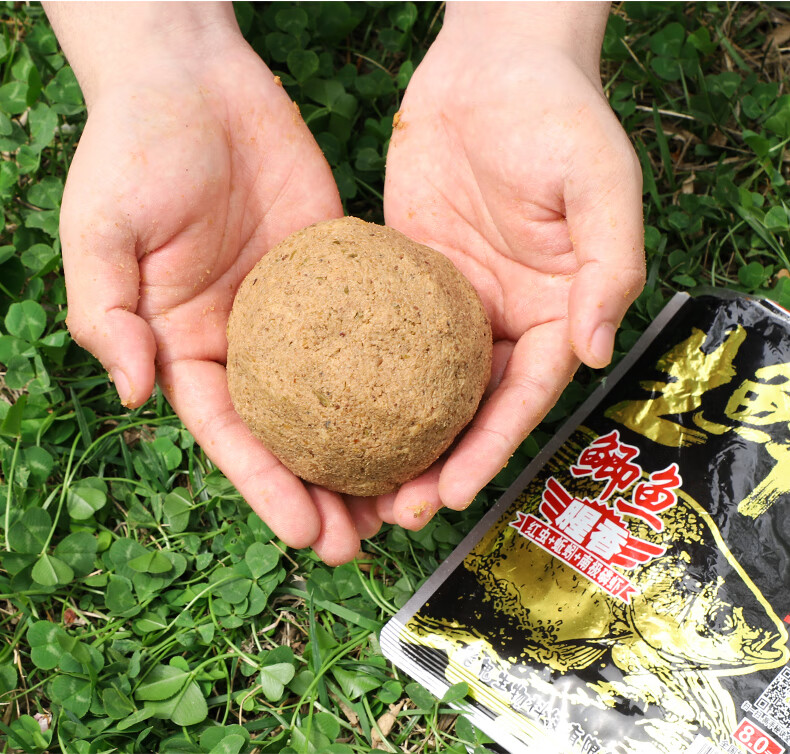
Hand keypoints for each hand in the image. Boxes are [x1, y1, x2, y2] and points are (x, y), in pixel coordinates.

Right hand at [49, 3, 378, 563]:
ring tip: (413, 494)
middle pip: (294, 433)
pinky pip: (378, 326)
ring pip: (344, 394)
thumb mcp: (101, 230)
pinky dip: (403, 371)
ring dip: (375, 448)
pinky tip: (436, 405)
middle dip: (328, 492)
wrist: (193, 77)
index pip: (234, 436)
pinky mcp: (343, 270)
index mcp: (189, 345)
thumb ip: (108, 312)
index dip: (269, 490)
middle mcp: (249, 340)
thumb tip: (135, 392)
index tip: (310, 536)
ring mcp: (300, 310)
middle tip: (370, 539)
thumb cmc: (135, 148)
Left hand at [380, 2, 644, 527]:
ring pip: (418, 385)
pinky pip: (377, 333)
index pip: (524, 397)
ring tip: (353, 484)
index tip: (454, 493)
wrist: (494, 64)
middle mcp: (500, 319)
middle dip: (436, 464)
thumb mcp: (601, 184)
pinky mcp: (404, 277)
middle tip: (394, 512)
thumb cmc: (558, 114)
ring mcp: (447, 303)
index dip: (491, 450)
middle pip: (467, 408)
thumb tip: (598, 351)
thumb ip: (609, 267)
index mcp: (554, 312)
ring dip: (391, 436)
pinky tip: (324, 408)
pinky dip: (356, 375)